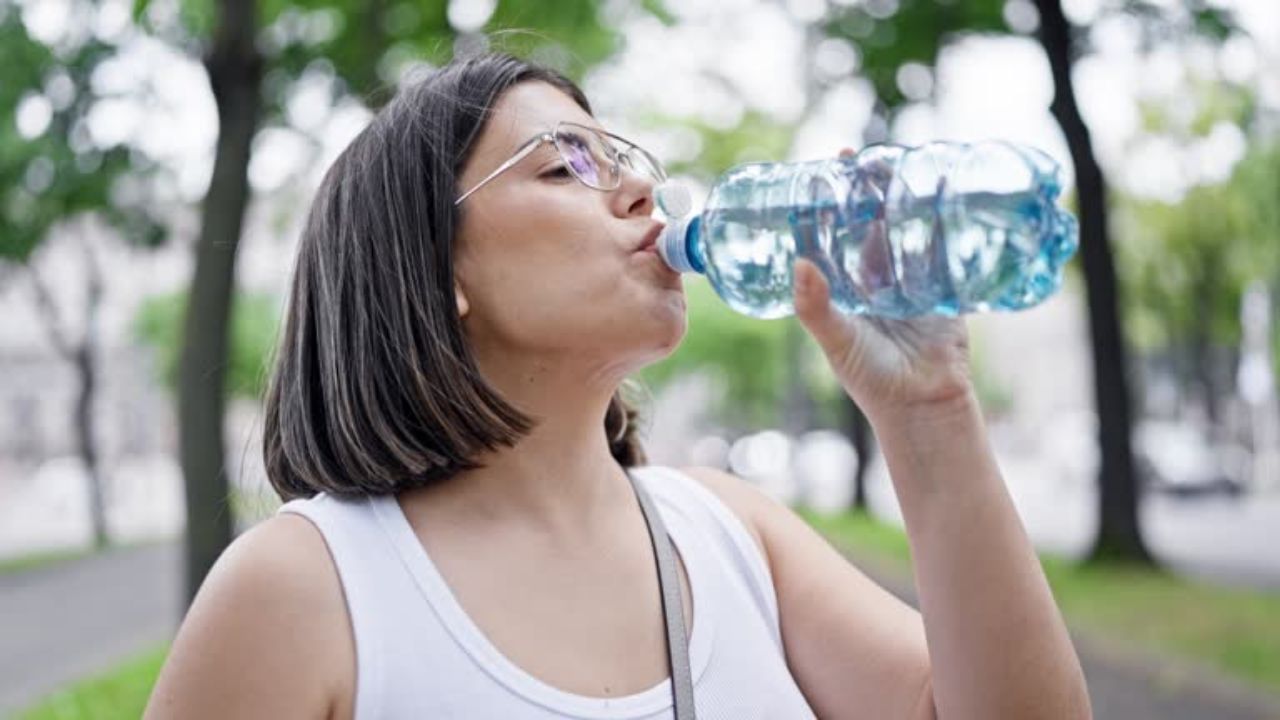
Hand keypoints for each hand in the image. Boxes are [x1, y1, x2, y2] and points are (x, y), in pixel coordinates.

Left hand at [792, 149, 972, 423]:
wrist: (923, 406)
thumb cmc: (871, 378)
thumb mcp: (837, 341)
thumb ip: (816, 308)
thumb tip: (799, 263)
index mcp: (845, 286)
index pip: (834, 232)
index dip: (831, 201)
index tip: (827, 168)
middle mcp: (876, 278)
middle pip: (872, 221)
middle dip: (870, 189)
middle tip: (868, 157)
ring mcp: (911, 279)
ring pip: (908, 228)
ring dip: (907, 198)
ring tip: (906, 163)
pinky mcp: (945, 286)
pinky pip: (945, 248)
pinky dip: (946, 223)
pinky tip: (948, 195)